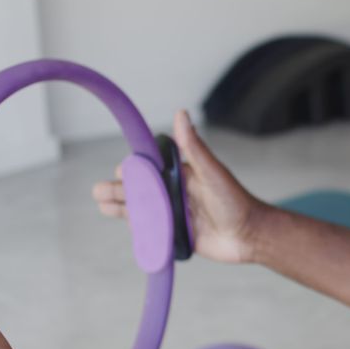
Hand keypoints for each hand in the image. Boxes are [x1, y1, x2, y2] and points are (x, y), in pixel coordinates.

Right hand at [93, 111, 264, 263]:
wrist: (249, 236)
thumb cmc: (235, 201)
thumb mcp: (212, 171)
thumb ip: (194, 147)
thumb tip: (181, 113)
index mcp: (180, 174)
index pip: (150, 168)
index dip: (134, 169)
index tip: (120, 170)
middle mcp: (173, 193)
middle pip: (139, 189)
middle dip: (118, 189)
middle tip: (100, 191)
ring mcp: (172, 214)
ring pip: (140, 209)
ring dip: (119, 206)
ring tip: (101, 203)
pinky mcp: (174, 234)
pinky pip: (150, 230)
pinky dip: (135, 227)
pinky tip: (119, 224)